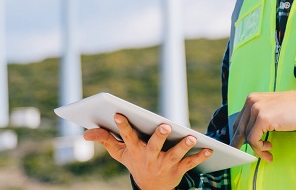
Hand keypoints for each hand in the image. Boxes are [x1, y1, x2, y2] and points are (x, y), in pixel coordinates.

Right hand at [84, 113, 211, 189]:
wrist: (151, 189)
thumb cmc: (135, 161)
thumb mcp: (120, 153)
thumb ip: (105, 140)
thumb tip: (86, 132)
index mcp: (135, 150)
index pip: (127, 136)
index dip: (123, 125)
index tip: (119, 113)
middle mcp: (150, 157)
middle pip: (154, 146)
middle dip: (159, 136)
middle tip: (166, 125)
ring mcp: (165, 164)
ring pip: (175, 154)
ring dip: (183, 146)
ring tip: (191, 137)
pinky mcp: (178, 169)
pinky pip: (190, 163)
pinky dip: (200, 156)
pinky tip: (209, 148)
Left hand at [231, 89, 295, 161]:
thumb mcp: (272, 110)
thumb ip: (259, 117)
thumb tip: (250, 133)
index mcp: (253, 98)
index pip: (239, 121)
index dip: (238, 136)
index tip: (238, 147)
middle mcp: (252, 101)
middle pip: (239, 129)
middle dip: (241, 145)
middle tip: (245, 156)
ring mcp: (256, 109)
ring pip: (247, 136)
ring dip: (257, 148)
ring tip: (268, 152)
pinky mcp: (262, 119)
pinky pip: (254, 140)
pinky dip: (260, 148)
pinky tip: (269, 148)